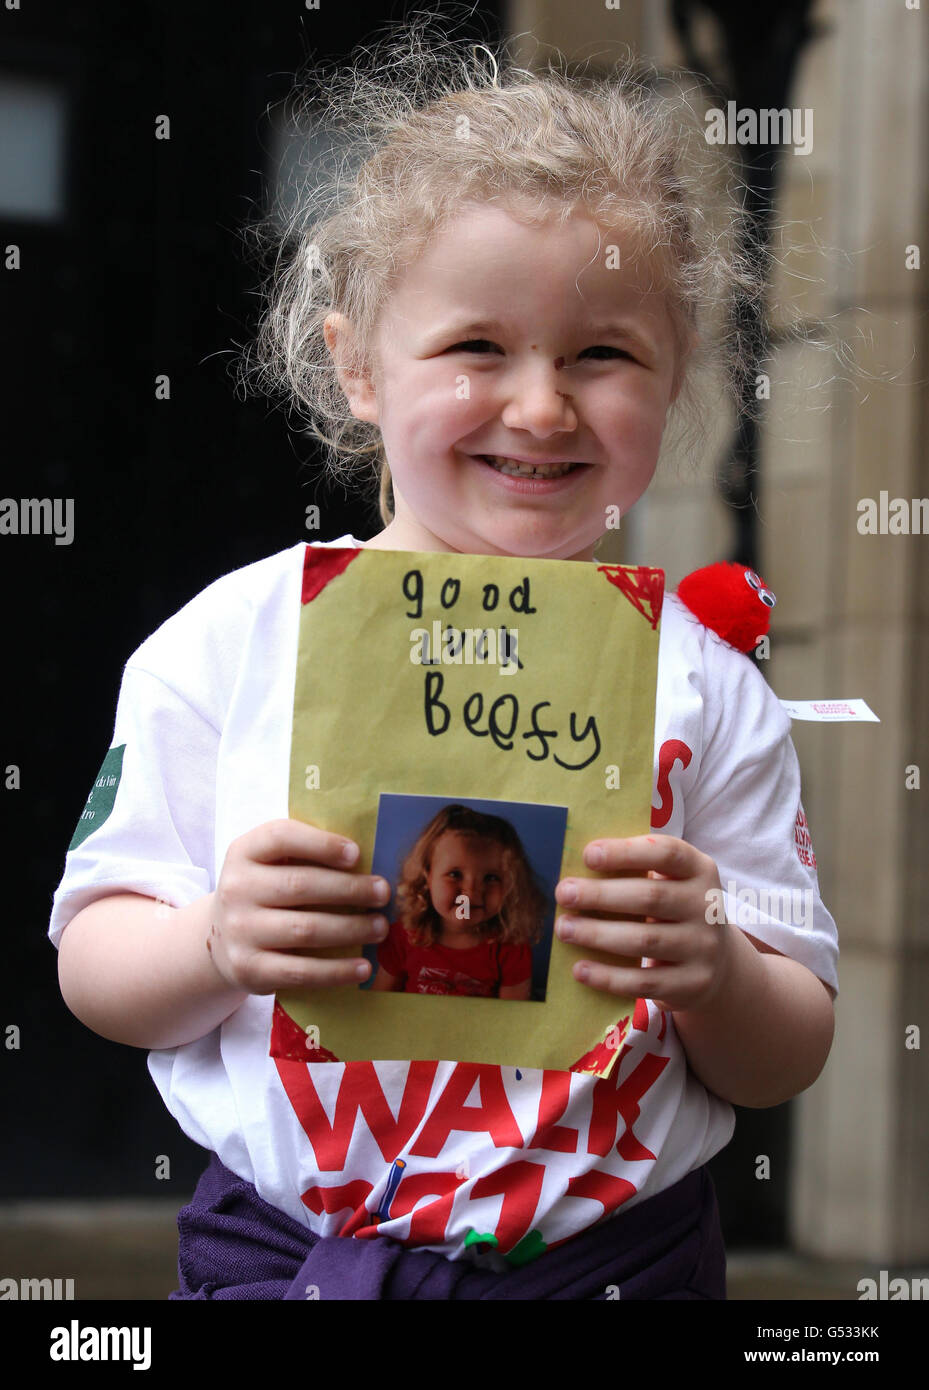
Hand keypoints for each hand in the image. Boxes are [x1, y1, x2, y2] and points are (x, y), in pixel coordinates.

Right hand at [206, 819, 390, 993]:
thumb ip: (306, 854)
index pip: (281, 837)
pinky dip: (337, 971)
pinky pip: (300, 971)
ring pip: (305, 929)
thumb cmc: (265, 891)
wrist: (222, 938)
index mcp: (245, 852)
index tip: (357, 854)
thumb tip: (367, 863)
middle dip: (350, 889)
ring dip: (351, 929)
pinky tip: (363, 967)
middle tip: (383, 893)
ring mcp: (239, 931)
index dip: (321, 844)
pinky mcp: (249, 969)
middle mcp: (236, 889)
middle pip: (301, 885)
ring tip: (380, 927)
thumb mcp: (271, 863)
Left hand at [554, 835, 731, 1013]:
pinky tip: (580, 969)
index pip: (667, 853)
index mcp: (699, 870)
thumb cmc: (674, 911)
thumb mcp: (670, 883)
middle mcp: (707, 907)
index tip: (588, 855)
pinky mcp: (692, 984)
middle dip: (601, 895)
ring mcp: (703, 948)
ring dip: (597, 934)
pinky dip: (608, 976)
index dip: (627, 852)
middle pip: (651, 897)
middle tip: (563, 893)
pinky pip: (644, 982)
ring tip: (564, 928)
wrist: (717, 963)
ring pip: (644, 940)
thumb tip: (577, 872)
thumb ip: (636, 872)